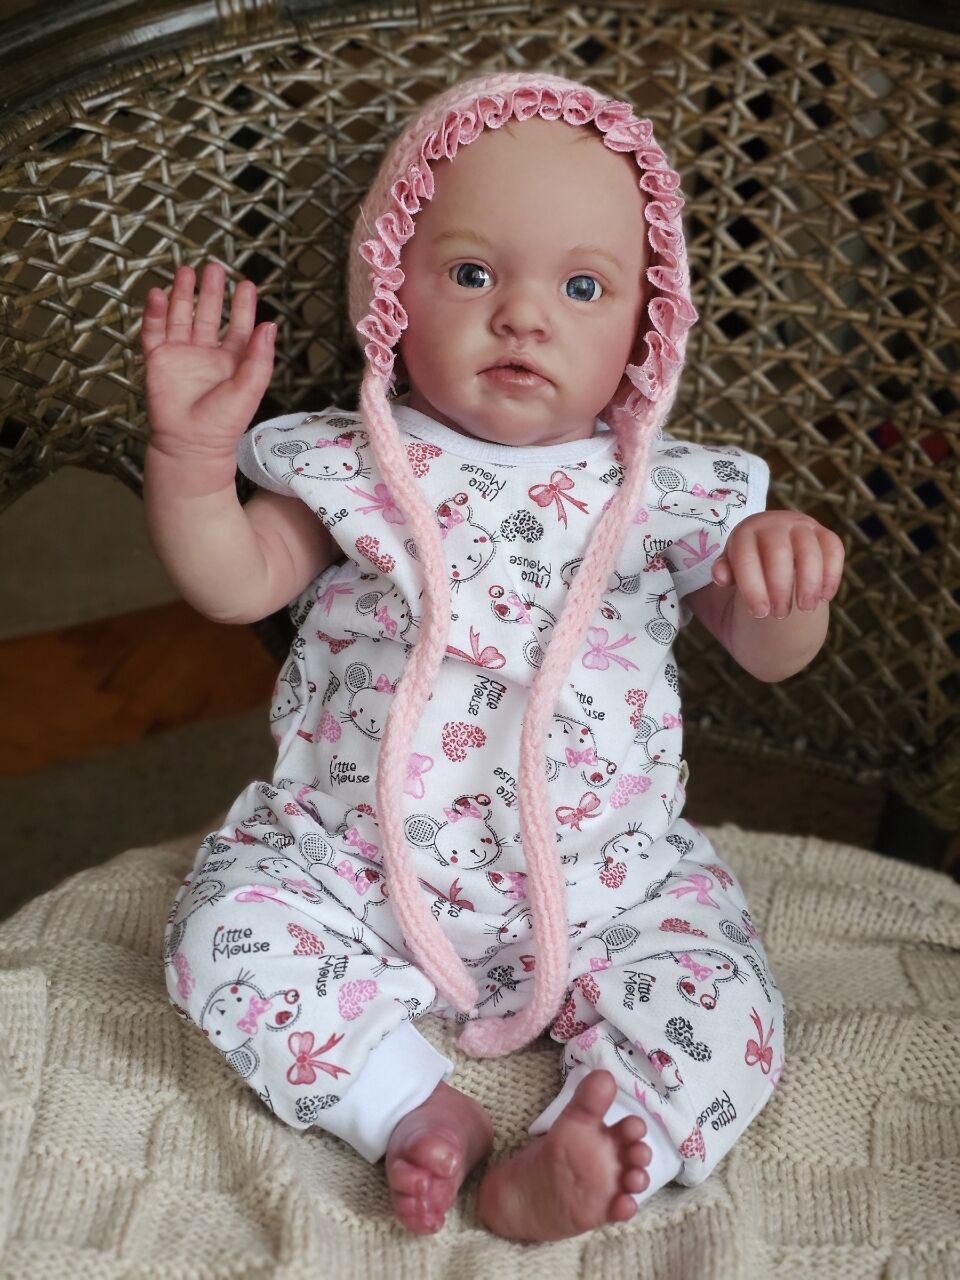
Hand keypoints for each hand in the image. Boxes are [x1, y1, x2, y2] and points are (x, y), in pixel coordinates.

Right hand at [140, 261, 274, 462]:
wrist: (190, 444)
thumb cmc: (223, 423)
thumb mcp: (249, 389)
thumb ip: (260, 358)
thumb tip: (270, 325)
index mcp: (231, 361)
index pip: (238, 326)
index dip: (242, 306)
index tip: (246, 284)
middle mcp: (206, 354)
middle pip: (208, 314)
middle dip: (210, 291)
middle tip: (213, 267)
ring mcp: (181, 355)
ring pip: (180, 316)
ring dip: (182, 294)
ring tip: (185, 270)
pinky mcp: (158, 360)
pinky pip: (154, 331)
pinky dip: (154, 312)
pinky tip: (157, 293)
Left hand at [710, 511, 843, 617]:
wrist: (772, 549)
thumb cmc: (748, 565)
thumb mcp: (730, 569)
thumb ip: (723, 572)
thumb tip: (722, 577)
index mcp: (745, 532)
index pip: (746, 558)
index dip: (753, 588)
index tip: (759, 613)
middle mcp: (774, 524)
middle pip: (779, 553)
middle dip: (780, 588)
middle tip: (780, 613)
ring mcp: (801, 526)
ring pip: (809, 551)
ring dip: (809, 584)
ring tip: (805, 609)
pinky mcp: (824, 534)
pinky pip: (834, 549)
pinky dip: (831, 575)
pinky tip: (824, 597)